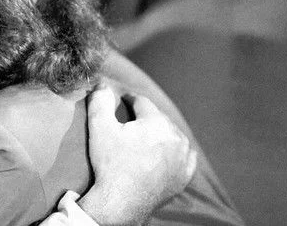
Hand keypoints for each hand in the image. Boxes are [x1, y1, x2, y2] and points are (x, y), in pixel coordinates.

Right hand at [79, 85, 196, 225]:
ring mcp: (183, 157)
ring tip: (149, 135)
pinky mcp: (185, 175)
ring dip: (163, 132)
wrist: (121, 201)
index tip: (124, 100)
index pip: (142, 102)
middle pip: (159, 118)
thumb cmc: (110, 164)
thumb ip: (100, 101)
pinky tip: (171, 152)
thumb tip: (103, 85)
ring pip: (174, 135)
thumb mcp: (99, 128)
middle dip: (146, 117)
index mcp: (156, 121)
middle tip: (133, 120)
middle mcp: (175, 136)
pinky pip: (187, 156)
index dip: (130, 99)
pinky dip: (179, 152)